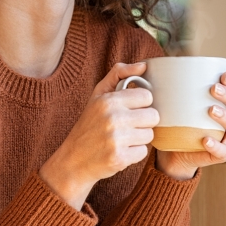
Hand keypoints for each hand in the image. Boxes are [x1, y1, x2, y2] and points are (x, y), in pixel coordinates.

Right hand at [39, 62, 158, 209]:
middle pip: (153, 116)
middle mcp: (113, 118)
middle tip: (128, 126)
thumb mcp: (98, 95)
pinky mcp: (120, 158)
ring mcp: (116, 139)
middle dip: (143, 122)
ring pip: (150, 135)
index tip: (130, 109)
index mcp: (109, 100)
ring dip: (139, 138)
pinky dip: (134, 153)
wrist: (73, 160)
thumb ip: (119, 74)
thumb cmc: (89, 125)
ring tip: (122, 139)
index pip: (147, 96)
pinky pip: (143, 152)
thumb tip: (143, 65)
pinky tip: (120, 151)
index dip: (141, 104)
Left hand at [155, 64, 225, 179]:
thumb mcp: (186, 99)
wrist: (178, 149)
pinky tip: (206, 139)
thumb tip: (186, 59)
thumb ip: (189, 82)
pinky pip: (222, 151)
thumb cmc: (185, 118)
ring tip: (211, 110)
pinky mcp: (222, 154)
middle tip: (213, 88)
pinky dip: (216, 145)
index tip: (224, 74)